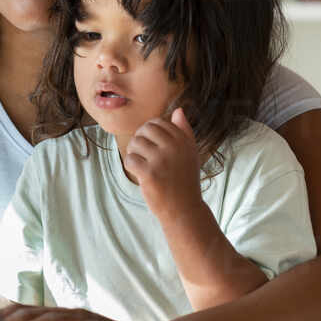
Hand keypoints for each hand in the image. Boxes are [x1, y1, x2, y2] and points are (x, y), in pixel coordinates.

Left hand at [124, 107, 202, 222]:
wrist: (184, 209)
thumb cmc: (185, 180)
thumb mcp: (190, 154)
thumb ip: (185, 132)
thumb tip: (179, 110)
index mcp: (183, 140)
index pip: (157, 122)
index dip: (148, 132)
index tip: (151, 146)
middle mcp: (174, 147)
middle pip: (144, 130)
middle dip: (139, 140)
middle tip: (142, 154)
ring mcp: (162, 160)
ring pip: (135, 143)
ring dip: (133, 153)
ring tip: (141, 164)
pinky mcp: (150, 174)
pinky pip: (130, 160)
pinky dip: (131, 166)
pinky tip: (140, 174)